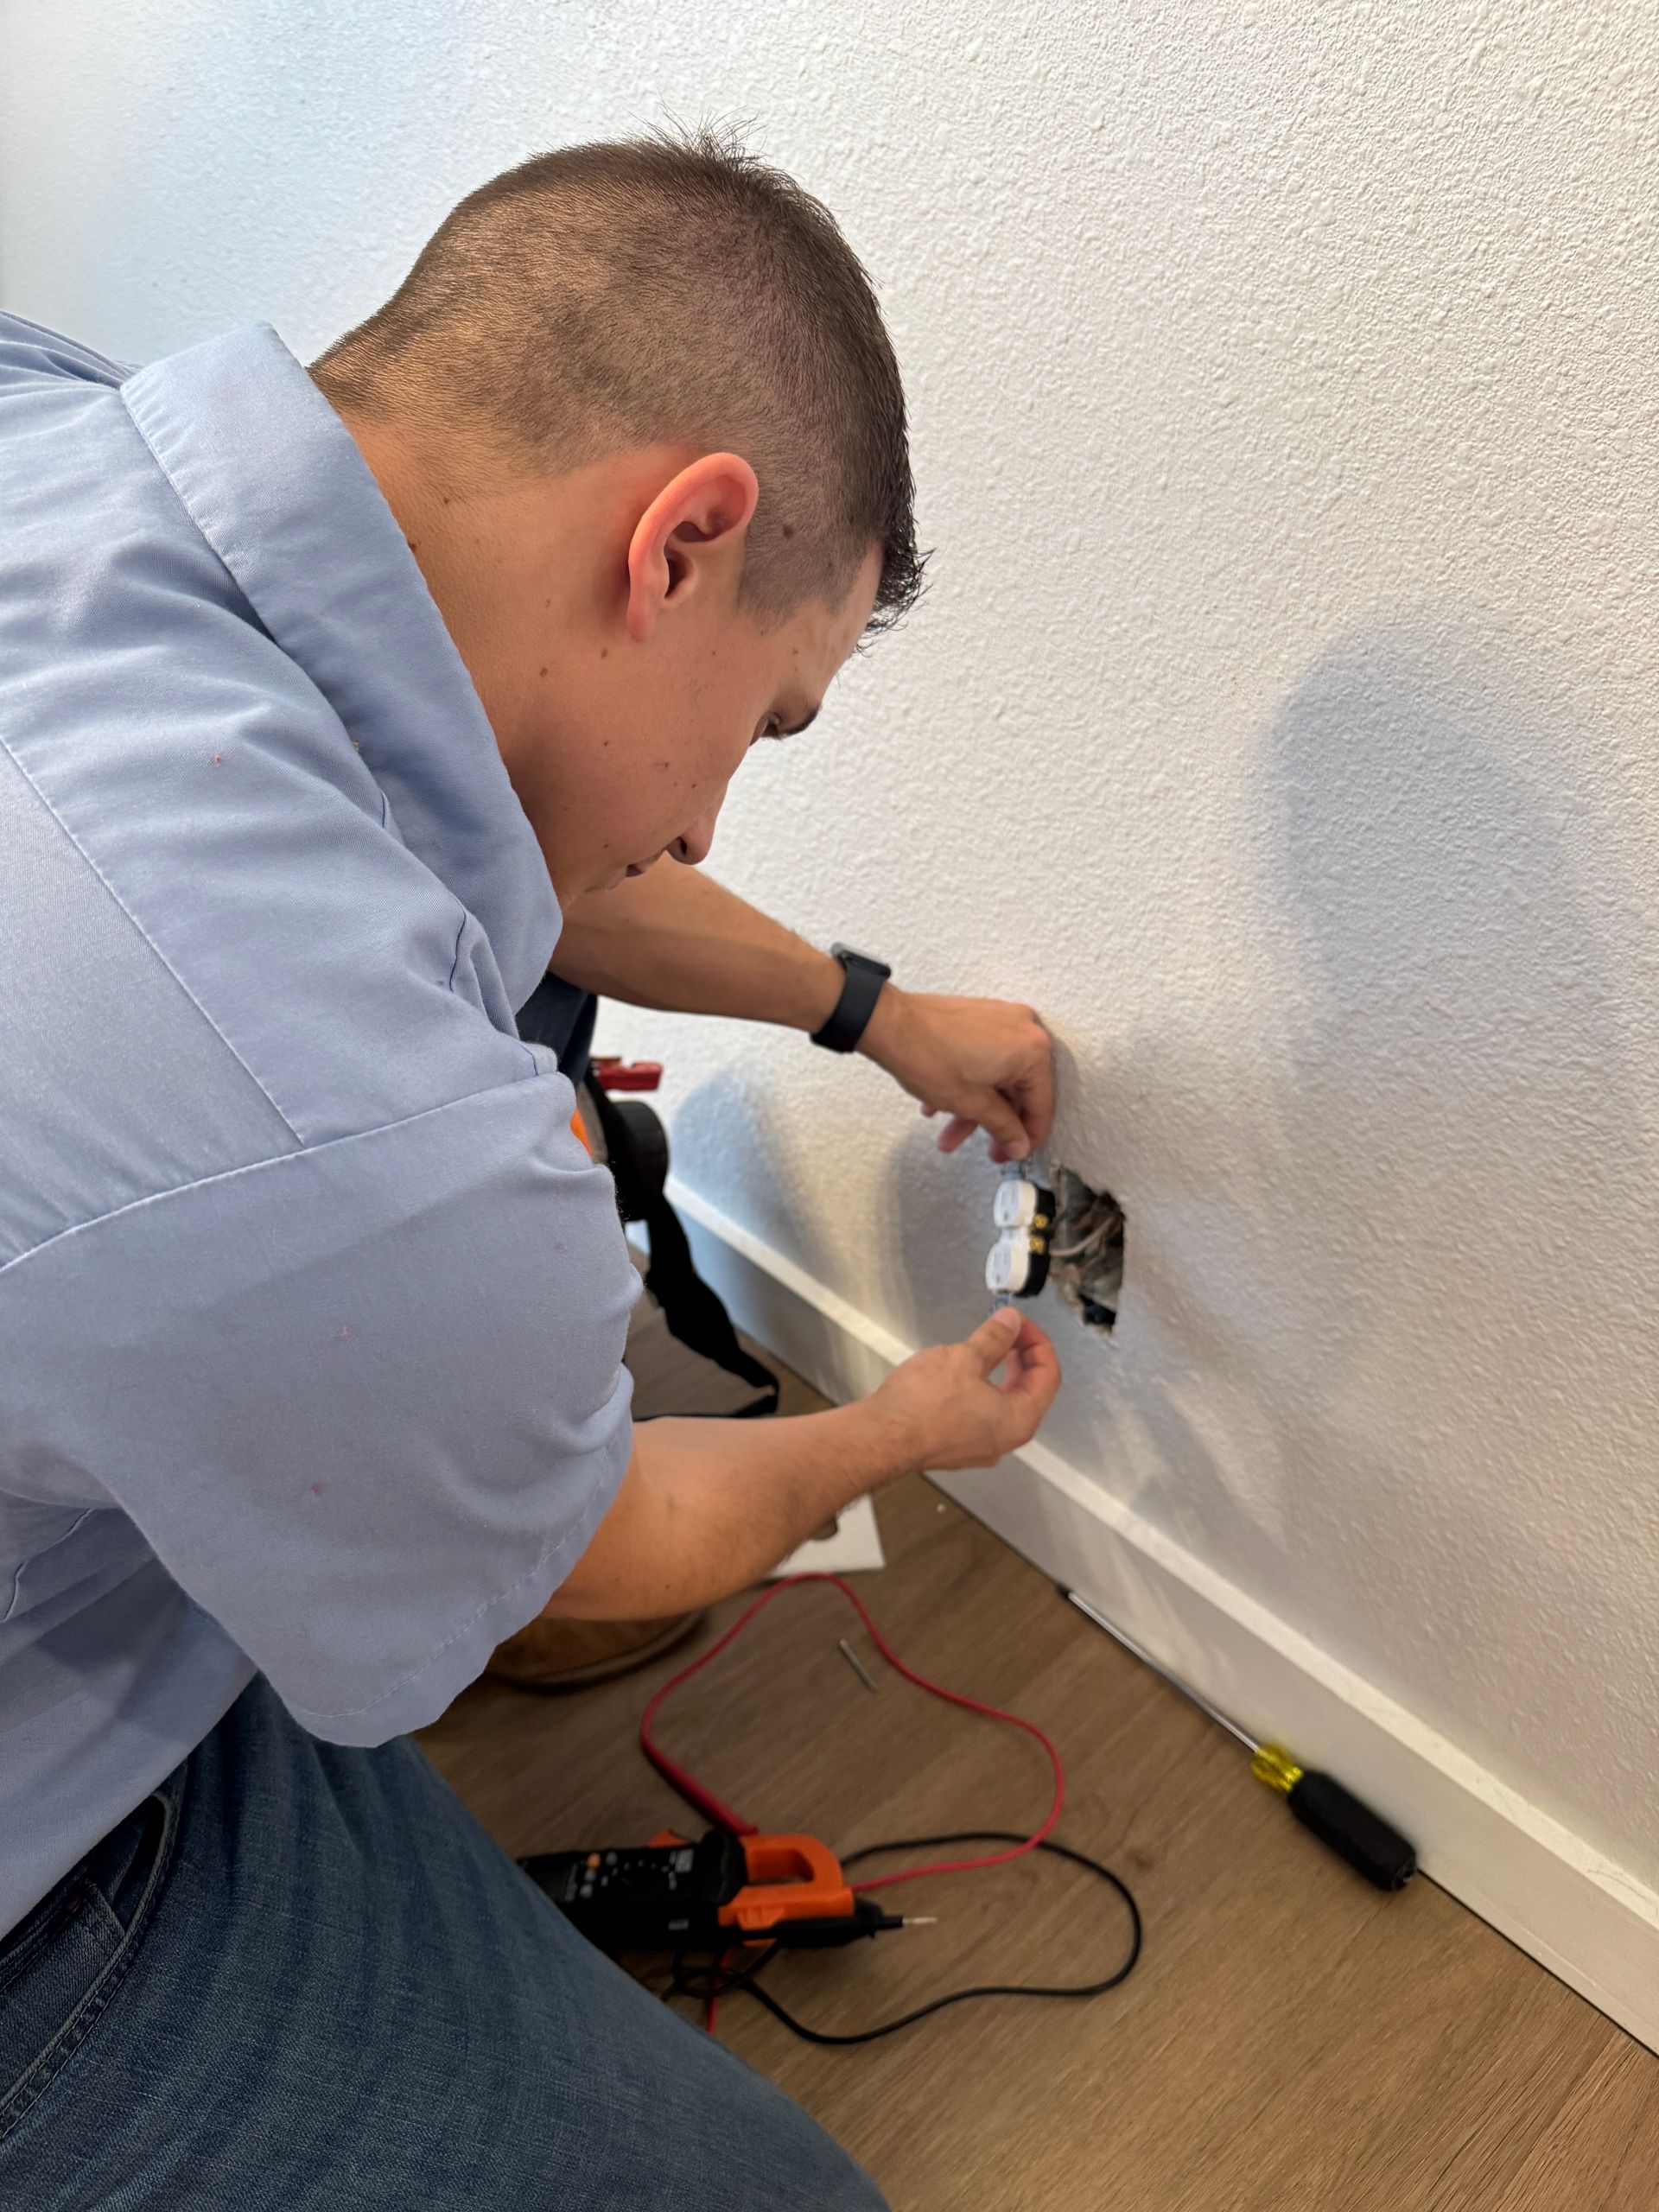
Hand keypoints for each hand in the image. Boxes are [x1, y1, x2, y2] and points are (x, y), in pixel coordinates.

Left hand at [859, 988, 1053, 1161]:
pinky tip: (941, 1105)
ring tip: (949, 1134)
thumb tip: (1019, 1144)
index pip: (1041, 1104)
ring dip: (975, 1109)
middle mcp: (1023, 1028)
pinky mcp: (980, 1018)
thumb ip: (1004, 1127)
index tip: (1016, 1153)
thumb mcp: (973, 1104)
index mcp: (1032, 1049)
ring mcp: (1001, 1019)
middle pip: (1017, 1090)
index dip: (1028, 1136)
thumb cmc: (927, 1055)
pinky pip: (984, 1059)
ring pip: (997, 1077)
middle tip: (989, 1150)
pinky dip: (968, 1085)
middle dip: (995, 1124)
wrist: (888, 1024)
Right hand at [869, 1307, 1060, 1472]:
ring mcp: (977, 1445)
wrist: (880, 1437)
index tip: (1021, 1324)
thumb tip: (1009, 1324)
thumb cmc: (920, 1408)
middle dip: (1020, 1356)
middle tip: (1007, 1331)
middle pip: (1028, 1391)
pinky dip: (978, 1389)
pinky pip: (978, 1413)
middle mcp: (1002, 1439)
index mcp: (1018, 1421)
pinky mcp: (953, 1445)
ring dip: (998, 1371)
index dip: (1036, 1342)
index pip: (1048, 1376)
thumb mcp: (965, 1358)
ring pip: (1001, 1403)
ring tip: (984, 1347)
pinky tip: (960, 1373)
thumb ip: (994, 1338)